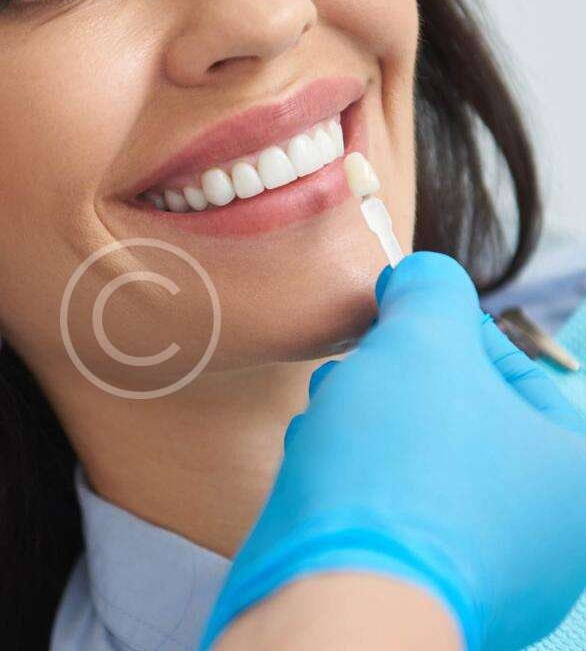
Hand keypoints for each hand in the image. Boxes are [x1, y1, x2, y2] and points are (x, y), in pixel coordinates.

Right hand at [201, 252, 585, 650]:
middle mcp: (539, 538)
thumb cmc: (400, 465)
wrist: (334, 597)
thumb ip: (430, 289)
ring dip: (368, 424)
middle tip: (359, 365)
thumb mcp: (423, 339)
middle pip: (460, 420)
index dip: (446, 330)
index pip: (513, 371)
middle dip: (398, 381)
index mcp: (572, 477)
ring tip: (331, 409)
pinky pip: (387, 516)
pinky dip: (353, 480)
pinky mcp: (412, 597)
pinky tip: (317, 461)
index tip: (395, 315)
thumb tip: (417, 280)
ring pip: (417, 467)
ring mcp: (476, 576)